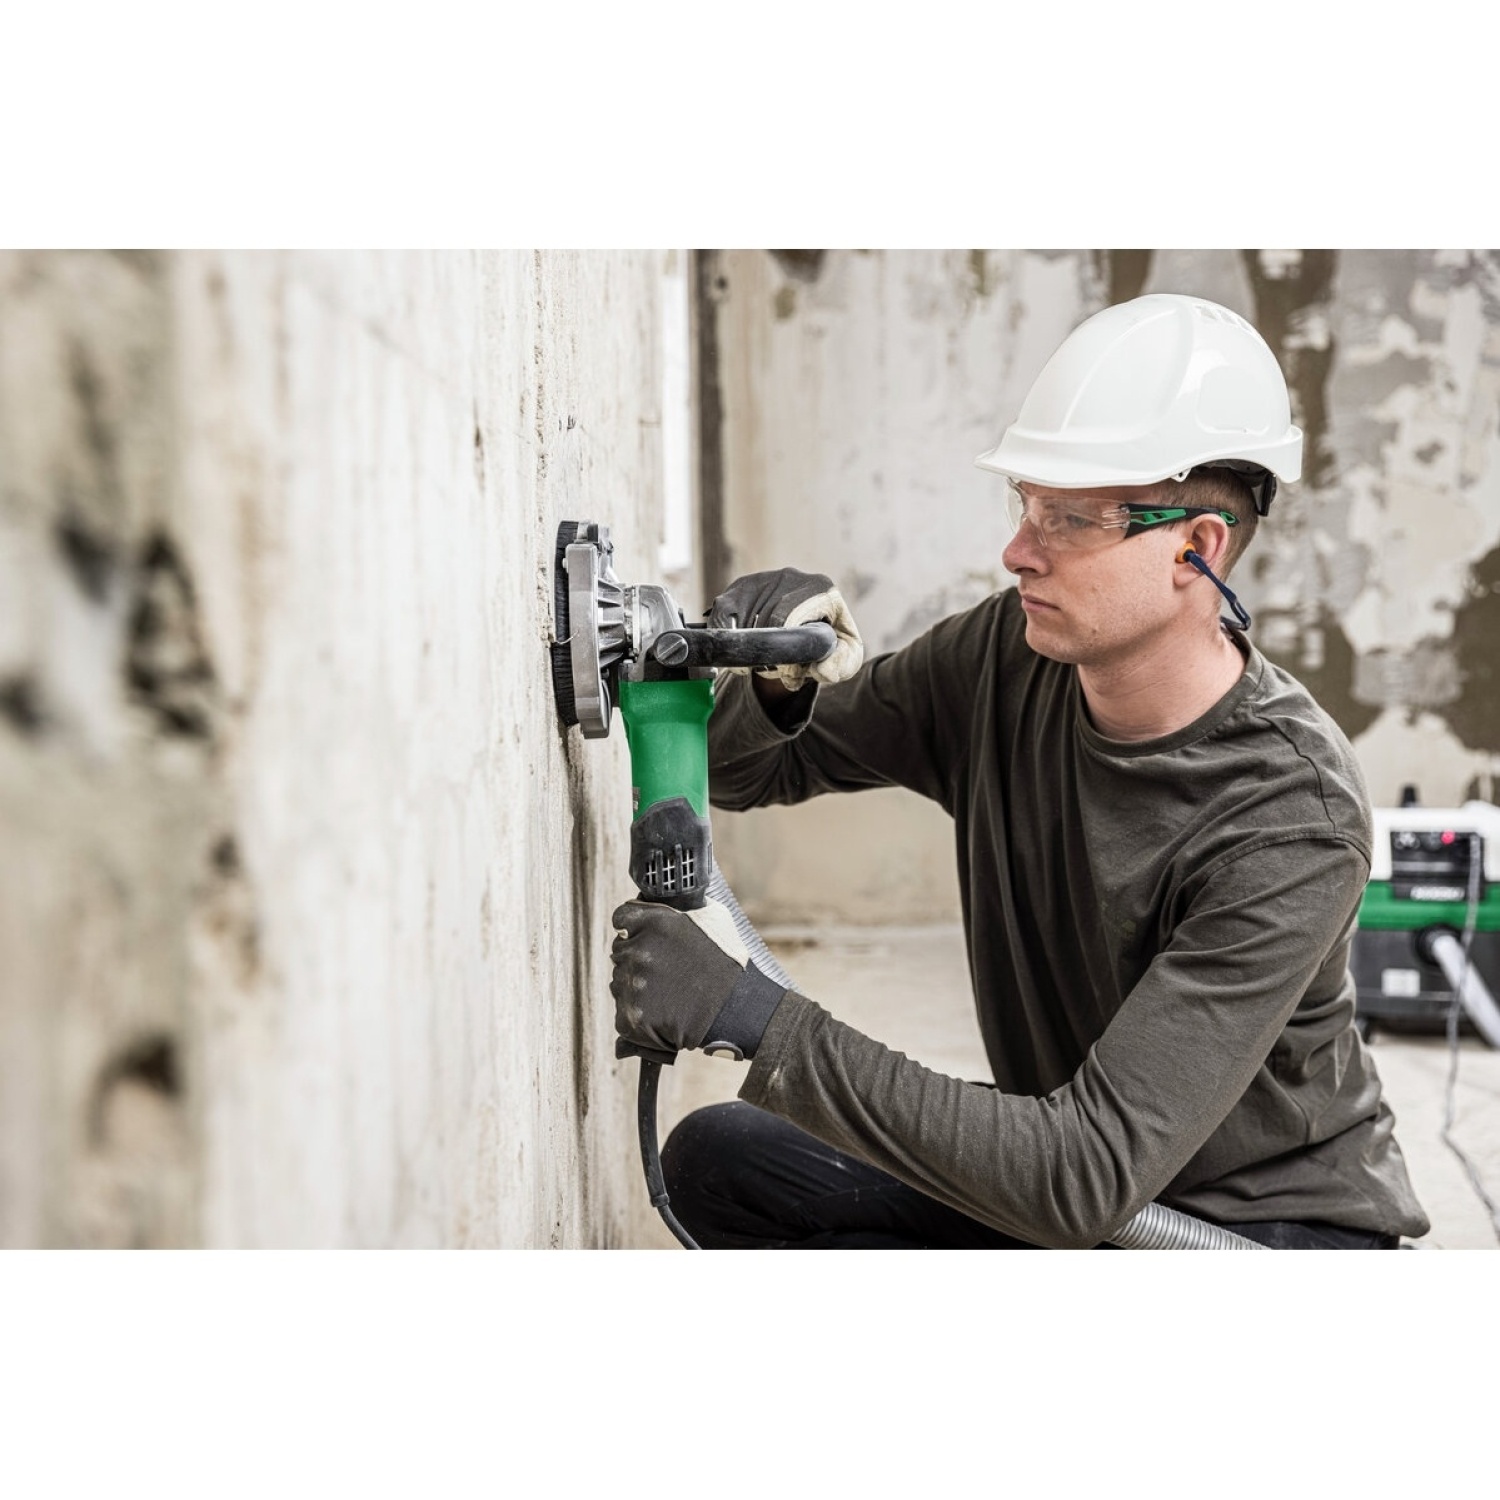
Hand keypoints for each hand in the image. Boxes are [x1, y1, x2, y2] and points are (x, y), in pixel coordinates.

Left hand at [610, 899, 787, 1060]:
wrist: (737, 1011)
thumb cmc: (728, 963)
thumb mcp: (712, 918)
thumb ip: (680, 906)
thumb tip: (660, 897)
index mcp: (652, 922)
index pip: (622, 919)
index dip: (633, 928)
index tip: (645, 938)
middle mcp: (637, 951)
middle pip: (620, 951)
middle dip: (638, 959)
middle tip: (666, 972)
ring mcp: (632, 984)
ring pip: (620, 983)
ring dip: (637, 987)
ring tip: (669, 993)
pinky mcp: (631, 1016)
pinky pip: (623, 1012)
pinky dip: (638, 1015)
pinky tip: (663, 1012)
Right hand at [708, 568, 863, 691]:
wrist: (807, 628)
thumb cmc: (827, 643)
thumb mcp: (845, 656)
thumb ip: (841, 665)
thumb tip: (822, 670)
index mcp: (822, 589)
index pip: (792, 620)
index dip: (786, 652)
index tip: (788, 673)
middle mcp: (792, 576)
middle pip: (768, 622)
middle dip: (770, 655)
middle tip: (776, 672)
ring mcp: (764, 578)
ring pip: (745, 621)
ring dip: (750, 649)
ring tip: (765, 662)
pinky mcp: (740, 586)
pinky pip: (723, 614)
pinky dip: (727, 637)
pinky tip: (740, 651)